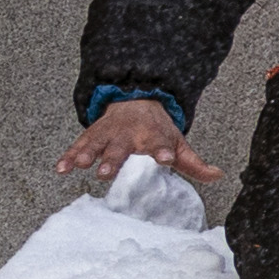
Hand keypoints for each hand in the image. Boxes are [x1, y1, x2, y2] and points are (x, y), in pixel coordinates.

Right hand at [57, 99, 220, 191]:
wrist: (136, 101)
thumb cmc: (157, 129)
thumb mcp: (177, 142)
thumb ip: (193, 162)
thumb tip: (217, 176)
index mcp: (154, 137)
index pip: (160, 145)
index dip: (163, 152)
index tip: (165, 159)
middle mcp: (130, 135)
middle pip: (122, 148)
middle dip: (115, 159)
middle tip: (108, 172)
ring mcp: (109, 135)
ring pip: (98, 144)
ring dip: (89, 155)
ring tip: (82, 165)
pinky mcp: (92, 137)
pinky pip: (78, 147)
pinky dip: (69, 156)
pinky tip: (61, 168)